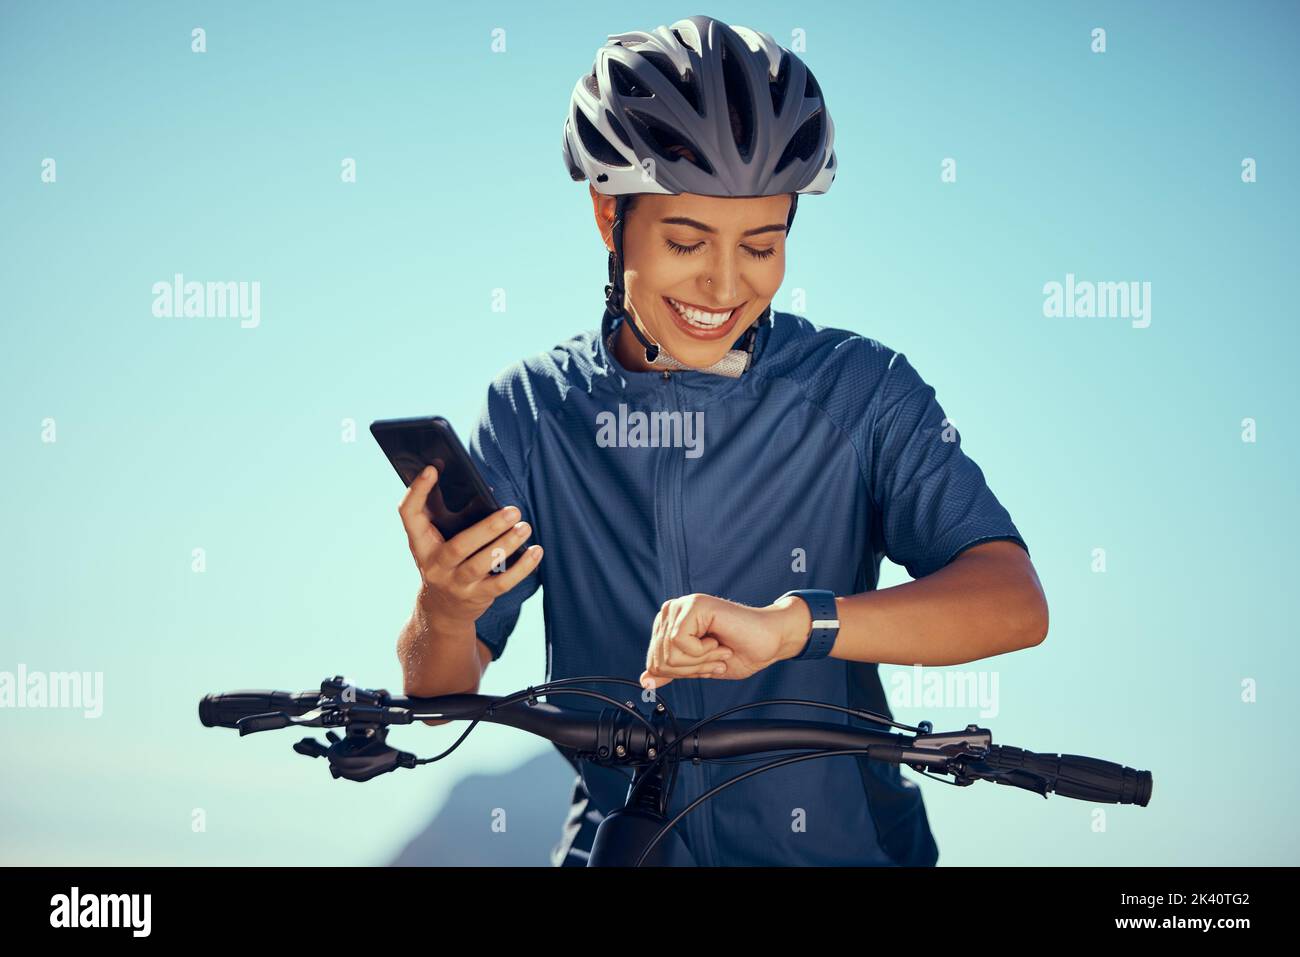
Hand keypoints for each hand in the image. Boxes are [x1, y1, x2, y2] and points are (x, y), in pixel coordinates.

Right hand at [398, 465, 542, 623]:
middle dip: (488, 528)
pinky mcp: (477, 596)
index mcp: (420, 543)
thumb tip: (483, 487)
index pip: (409, 514)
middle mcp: (435, 564)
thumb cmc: (445, 560)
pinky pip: (502, 583)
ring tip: (525, 527)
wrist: (442, 609)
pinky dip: (522, 568)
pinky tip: (536, 551)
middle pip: (459, 546)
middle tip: (513, 511)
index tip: (432, 468)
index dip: (417, 491)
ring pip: (481, 565)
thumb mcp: (436, 539)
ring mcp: (455, 583)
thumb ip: (449, 513)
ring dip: (506, 545)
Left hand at [640, 593, 811, 689]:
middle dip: (691, 669)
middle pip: (660, 660)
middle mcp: (673, 611)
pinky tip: (718, 641)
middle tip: (716, 657)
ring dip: (700, 661)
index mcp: (670, 625)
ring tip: (719, 649)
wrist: (769, 642)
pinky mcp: (693, 605)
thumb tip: (645, 679)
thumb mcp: (699, 668)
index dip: (681, 674)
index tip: (707, 665)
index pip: (654, 662)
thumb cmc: (740, 651)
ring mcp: (682, 606)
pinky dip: (703, 651)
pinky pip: (679, 642)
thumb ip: (671, 671)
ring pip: (669, 653)